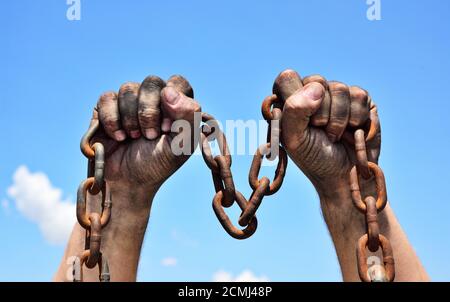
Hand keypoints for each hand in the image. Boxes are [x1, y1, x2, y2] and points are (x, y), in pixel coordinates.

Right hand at [91, 75, 200, 191]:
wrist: (127, 182)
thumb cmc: (157, 164)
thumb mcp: (182, 145)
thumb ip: (188, 116)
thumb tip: (168, 91)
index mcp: (176, 104)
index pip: (178, 82)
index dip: (173, 102)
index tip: (168, 127)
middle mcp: (153, 98)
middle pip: (152, 82)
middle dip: (150, 112)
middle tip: (150, 136)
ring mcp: (129, 101)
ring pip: (128, 88)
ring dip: (131, 119)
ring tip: (134, 138)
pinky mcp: (106, 107)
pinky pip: (107, 98)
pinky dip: (113, 120)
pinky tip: (118, 137)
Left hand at [274, 69, 380, 197]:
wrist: (346, 176)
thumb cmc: (314, 158)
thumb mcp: (294, 140)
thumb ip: (294, 111)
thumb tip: (316, 88)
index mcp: (290, 100)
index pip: (287, 77)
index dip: (295, 98)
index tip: (301, 120)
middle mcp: (312, 92)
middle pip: (316, 81)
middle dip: (320, 113)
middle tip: (319, 131)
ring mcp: (337, 94)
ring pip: (340, 88)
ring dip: (339, 120)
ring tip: (336, 135)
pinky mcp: (360, 99)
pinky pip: (360, 96)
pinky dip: (356, 119)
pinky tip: (352, 131)